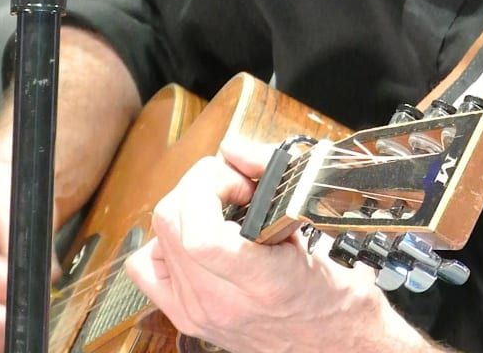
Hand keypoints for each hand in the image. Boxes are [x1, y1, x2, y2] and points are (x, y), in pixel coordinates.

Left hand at [125, 137, 428, 352]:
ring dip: (185, 207)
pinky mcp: (187, 316)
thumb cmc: (332, 297)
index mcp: (257, 284)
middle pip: (170, 221)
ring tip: (220, 208)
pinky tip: (197, 235)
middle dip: (202, 185)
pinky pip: (148, 268)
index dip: (208, 188)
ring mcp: (196, 312)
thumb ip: (273, 183)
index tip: (238, 178)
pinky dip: (165, 241)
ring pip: (156, 238)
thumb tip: (235, 149)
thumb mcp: (313, 232)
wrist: (333, 346)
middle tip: (237, 186)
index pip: (198, 235)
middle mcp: (217, 303)